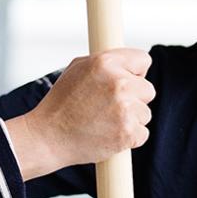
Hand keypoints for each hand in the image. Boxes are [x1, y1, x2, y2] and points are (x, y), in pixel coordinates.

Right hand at [5, 48, 153, 178]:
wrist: (48, 137)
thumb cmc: (60, 104)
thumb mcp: (76, 69)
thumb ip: (105, 62)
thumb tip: (128, 63)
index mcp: (105, 63)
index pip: (142, 60)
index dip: (135, 72)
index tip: (128, 80)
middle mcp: (118, 83)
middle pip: (148, 89)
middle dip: (134, 98)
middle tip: (110, 106)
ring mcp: (125, 109)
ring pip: (145, 113)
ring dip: (131, 119)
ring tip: (104, 121)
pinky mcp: (129, 132)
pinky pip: (142, 133)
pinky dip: (129, 137)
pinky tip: (108, 134)